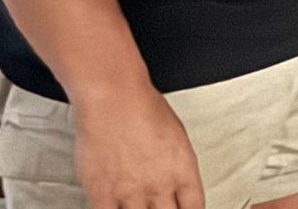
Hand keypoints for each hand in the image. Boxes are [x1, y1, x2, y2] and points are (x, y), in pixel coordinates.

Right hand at [70, 80, 202, 208]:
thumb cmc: (143, 106)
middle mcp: (160, 184)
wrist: (115, 99)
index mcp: (182, 169)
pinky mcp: (102, 193)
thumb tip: (172, 178)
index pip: (194, 207)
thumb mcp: (176, 135)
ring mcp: (131, 191)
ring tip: (136, 208)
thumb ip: (174, 163)